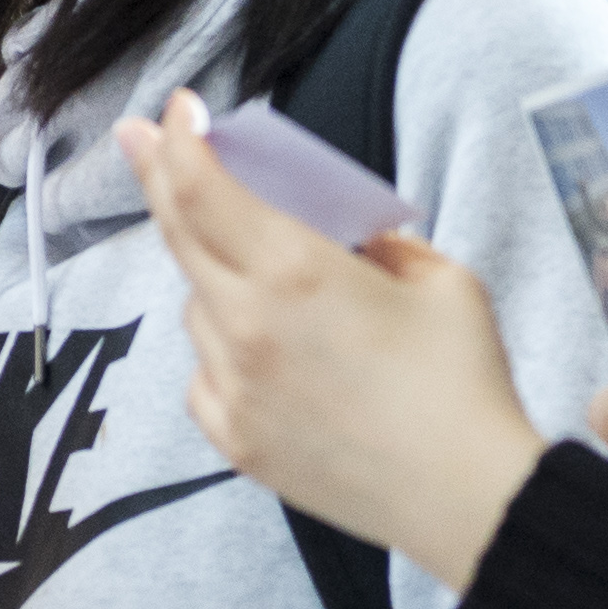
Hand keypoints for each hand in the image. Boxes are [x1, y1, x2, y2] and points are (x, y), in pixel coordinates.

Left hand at [118, 92, 544, 593]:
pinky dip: (226, 352)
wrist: (466, 497)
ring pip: (198, 308)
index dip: (178, 141)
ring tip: (280, 295)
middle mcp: (247, 324)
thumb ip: (379, 242)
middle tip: (141, 140)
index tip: (173, 111)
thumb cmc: (463, 382)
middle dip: (158, 177)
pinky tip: (275, 361)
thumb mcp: (441, 278)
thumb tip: (346, 238)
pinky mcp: (234, 438)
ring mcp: (233, 386)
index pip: (204, 188)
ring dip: (219, 281)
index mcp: (297, 270)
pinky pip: (206, 374)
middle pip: (180, 236)